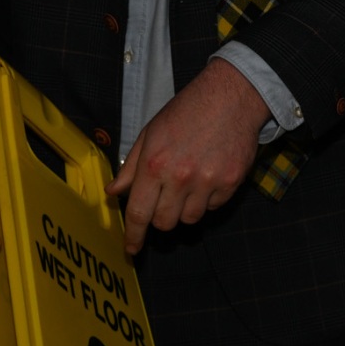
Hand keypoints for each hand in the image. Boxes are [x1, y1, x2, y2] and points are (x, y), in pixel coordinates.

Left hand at [106, 59, 271, 254]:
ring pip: (189, 219)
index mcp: (154, 164)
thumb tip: (113, 192)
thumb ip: (131, 166)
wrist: (230, 96)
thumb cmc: (187, 110)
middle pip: (164, 223)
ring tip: (189, 182)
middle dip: (160, 217)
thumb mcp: (151, 133)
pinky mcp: (230, 183)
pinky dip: (208, 199)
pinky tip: (208, 174)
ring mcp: (207, 182)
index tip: (131, 249)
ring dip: (185, 209)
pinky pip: (213, 208)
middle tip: (165, 197)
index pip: (138, 213)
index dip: (133, 236)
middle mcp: (179, 177)